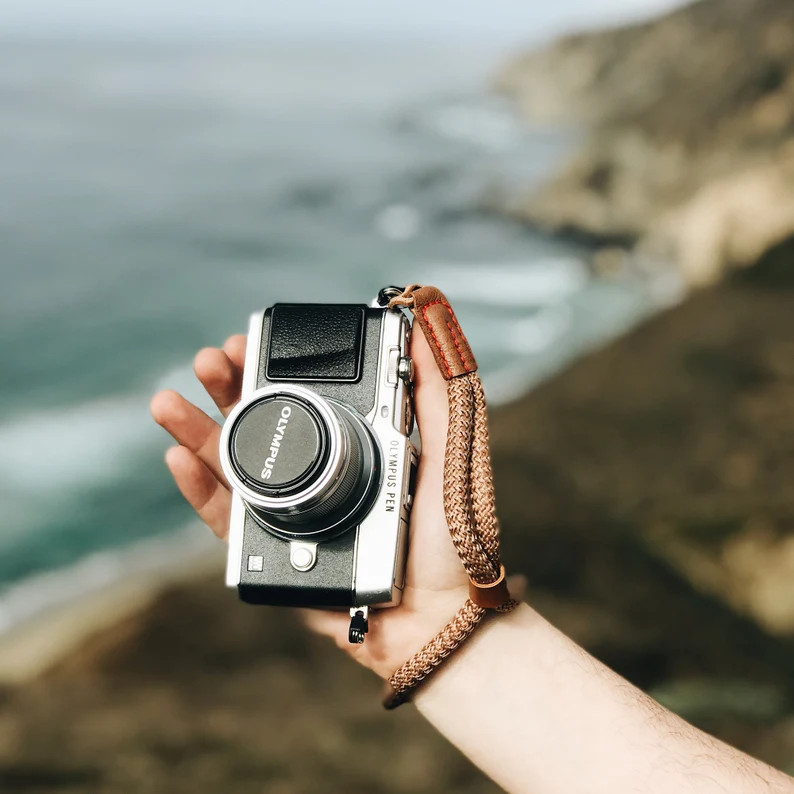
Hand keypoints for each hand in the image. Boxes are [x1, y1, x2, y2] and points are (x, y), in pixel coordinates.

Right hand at [150, 329, 468, 678]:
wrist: (441, 616)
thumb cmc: (450, 540)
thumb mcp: (446, 452)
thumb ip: (434, 393)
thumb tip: (423, 326)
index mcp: (349, 449)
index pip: (298, 400)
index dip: (267, 369)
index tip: (247, 340)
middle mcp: (314, 478)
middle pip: (257, 426)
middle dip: (227, 389)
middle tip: (208, 360)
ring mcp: (291, 517)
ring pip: (232, 468)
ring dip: (196, 432)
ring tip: (168, 402)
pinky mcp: (275, 557)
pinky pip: (230, 522)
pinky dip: (200, 492)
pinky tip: (180, 459)